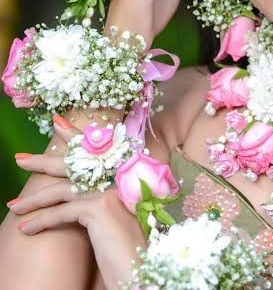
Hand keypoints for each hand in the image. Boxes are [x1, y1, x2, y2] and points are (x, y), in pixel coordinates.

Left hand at [10, 117, 145, 288]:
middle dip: (42, 161)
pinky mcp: (99, 206)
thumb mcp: (113, 213)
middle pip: (74, 163)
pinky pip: (61, 211)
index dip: (74, 134)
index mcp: (124, 171)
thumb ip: (100, 195)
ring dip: (33, 200)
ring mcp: (110, 187)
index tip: (56, 122)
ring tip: (14, 207)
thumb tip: (72, 186)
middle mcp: (119, 173)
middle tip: (20, 159)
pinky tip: (26, 228)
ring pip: (62, 189)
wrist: (141, 267)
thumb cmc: (127, 244)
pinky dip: (41, 221)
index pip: (95, 146)